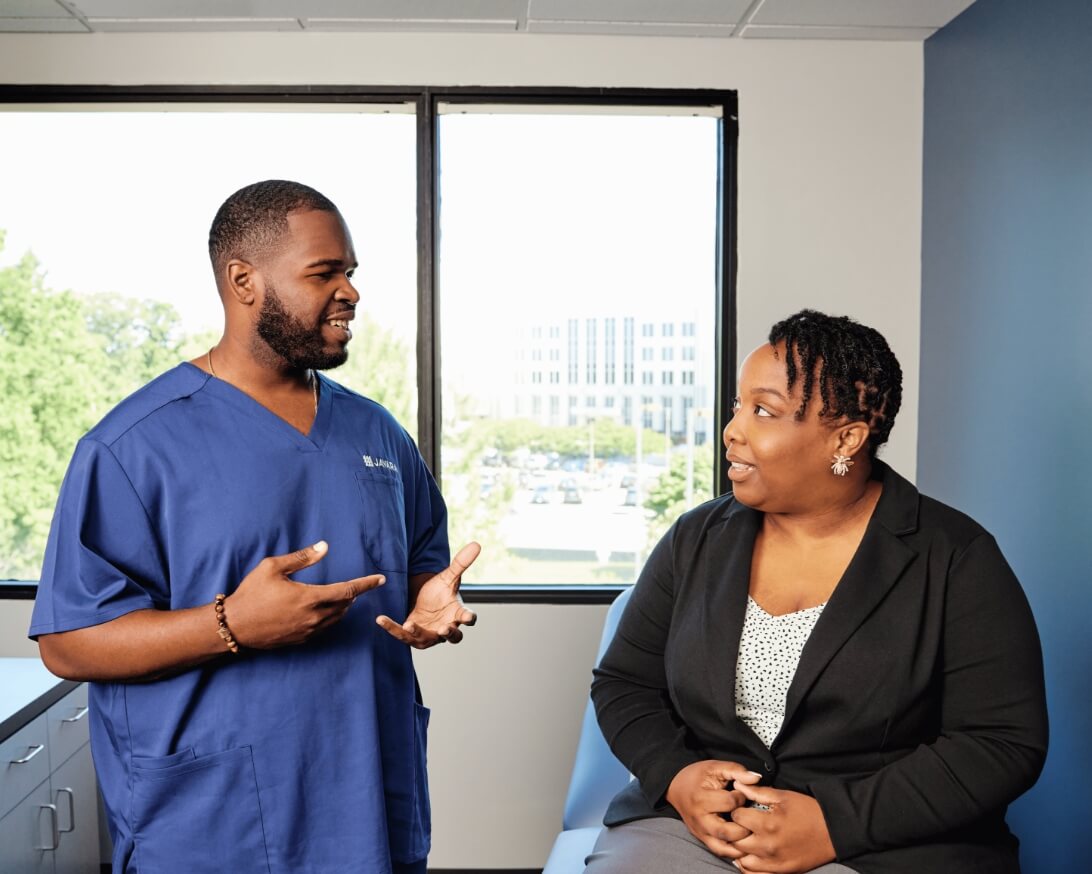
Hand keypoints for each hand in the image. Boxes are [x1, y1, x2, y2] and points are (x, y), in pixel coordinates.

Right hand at [225, 541, 383, 648]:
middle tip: (352, 586)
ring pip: (336, 619)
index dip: (366, 584)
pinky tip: (320, 610)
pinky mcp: (300, 640)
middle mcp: (313, 617)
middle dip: (351, 595)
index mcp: (309, 598)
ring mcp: (307, 631)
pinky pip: (323, 628)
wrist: (234, 626)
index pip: (347, 591)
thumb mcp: (273, 567)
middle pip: (344, 606)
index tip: (380, 579)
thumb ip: (301, 558)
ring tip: (338, 596)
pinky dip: (329, 618)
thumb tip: (324, 547)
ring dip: (341, 607)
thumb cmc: (251, 594)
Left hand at [377, 542, 480, 647]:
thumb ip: (461, 563)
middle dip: (449, 633)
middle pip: (454, 636)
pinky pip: (403, 635)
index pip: (468, 617)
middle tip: (444, 629)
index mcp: (457, 613)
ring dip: (418, 633)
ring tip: (409, 624)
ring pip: (427, 639)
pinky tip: (381, 619)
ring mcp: (430, 635)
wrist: (421, 601)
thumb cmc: (439, 592)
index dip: (469, 618)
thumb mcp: (448, 576)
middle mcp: (446, 627)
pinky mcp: (413, 637)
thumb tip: (476, 544)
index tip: (468, 617)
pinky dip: (392, 628)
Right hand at [665, 760, 761, 858]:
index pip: (729, 803)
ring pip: (723, 848)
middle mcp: (699, 819)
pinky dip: (734, 851)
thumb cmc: (697, 776)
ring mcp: (700, 832)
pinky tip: (743, 843)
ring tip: (749, 832)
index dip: (741, 797)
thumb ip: (736, 770)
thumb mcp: (715, 767)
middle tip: (749, 816)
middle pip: (727, 832)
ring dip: (741, 844)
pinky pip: (720, 852)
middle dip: (744, 826)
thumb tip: (756, 778)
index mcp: (701, 798)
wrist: (675, 787)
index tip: (741, 793)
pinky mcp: (702, 839)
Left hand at [729, 784, 836, 873]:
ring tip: (745, 840)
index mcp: (767, 823)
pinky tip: (751, 855)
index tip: (741, 809)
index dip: (736, 810)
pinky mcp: (781, 872)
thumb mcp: (784, 796)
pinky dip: (748, 867)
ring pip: (742, 860)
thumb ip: (757, 792)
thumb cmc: (808, 811)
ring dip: (740, 850)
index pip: (736, 817)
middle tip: (740, 825)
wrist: (833, 832)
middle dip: (734, 831)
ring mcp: (773, 862)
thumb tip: (737, 784)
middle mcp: (767, 846)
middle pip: (735, 840)